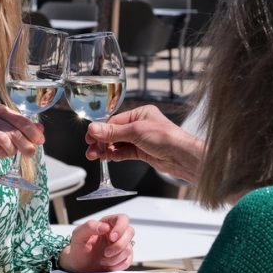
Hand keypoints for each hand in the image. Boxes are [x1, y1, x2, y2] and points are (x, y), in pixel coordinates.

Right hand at [0, 103, 43, 171]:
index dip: (32, 130)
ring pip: (5, 139)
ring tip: (12, 154)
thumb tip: (41, 129)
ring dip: (13, 150)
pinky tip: (1, 154)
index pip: (20, 118)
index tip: (41, 140)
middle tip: (31, 153)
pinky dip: (1, 154)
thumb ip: (18, 127)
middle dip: (26, 143)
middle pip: (14, 130)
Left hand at [57, 214, 134, 272]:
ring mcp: (122, 246)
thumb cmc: (78, 249)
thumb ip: (89, 227)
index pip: (123, 218)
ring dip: (115, 257)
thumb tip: (105, 227)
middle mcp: (117, 233)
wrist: (79, 267)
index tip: (112, 238)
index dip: (121, 227)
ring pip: (129, 249)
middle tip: (105, 253)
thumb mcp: (78, 236)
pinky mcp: (123, 259)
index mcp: (107, 223)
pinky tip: (107, 265)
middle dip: (119, 245)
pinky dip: (117, 265)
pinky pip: (128, 261)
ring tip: (102, 260)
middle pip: (130, 232)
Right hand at [85, 105, 203, 183]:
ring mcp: (141, 139)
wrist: (183, 157)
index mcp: (140, 113)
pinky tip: (107, 158)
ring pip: (118, 144)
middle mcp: (140, 125)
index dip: (101, 130)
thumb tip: (94, 129)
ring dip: (106, 150)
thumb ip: (113, 132)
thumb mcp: (136, 132)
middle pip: (115, 133)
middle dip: (102, 142)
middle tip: (91, 150)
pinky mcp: (143, 152)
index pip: (115, 121)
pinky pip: (124, 152)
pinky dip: (115, 155)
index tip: (90, 137)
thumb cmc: (166, 138)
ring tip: (95, 156)